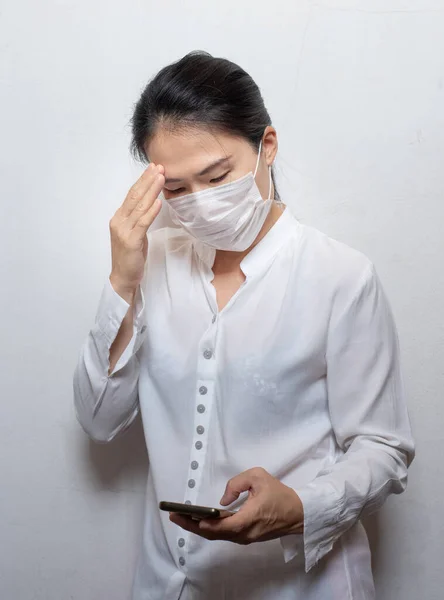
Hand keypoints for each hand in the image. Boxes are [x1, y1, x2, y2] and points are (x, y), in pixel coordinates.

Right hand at [109, 164, 164, 301]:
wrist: (123, 278)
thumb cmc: (131, 257)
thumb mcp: (135, 234)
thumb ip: (139, 219)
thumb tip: (150, 204)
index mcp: (119, 218)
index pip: (132, 195)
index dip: (143, 181)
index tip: (153, 168)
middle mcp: (119, 221)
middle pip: (135, 196)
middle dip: (147, 180)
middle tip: (159, 166)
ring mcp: (124, 230)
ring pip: (139, 206)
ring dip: (151, 190)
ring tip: (161, 177)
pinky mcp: (131, 241)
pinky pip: (142, 223)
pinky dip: (151, 211)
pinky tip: (158, 201)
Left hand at [169, 467, 303, 544]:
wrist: (299, 513)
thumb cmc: (279, 494)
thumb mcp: (259, 477)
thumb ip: (237, 483)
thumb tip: (223, 500)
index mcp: (249, 518)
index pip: (223, 526)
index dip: (204, 523)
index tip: (187, 517)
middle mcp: (245, 533)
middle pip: (214, 534)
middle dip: (192, 525)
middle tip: (174, 516)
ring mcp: (246, 537)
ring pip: (218, 536)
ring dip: (199, 528)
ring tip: (182, 517)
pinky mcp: (247, 537)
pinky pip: (224, 535)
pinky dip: (210, 529)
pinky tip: (199, 520)